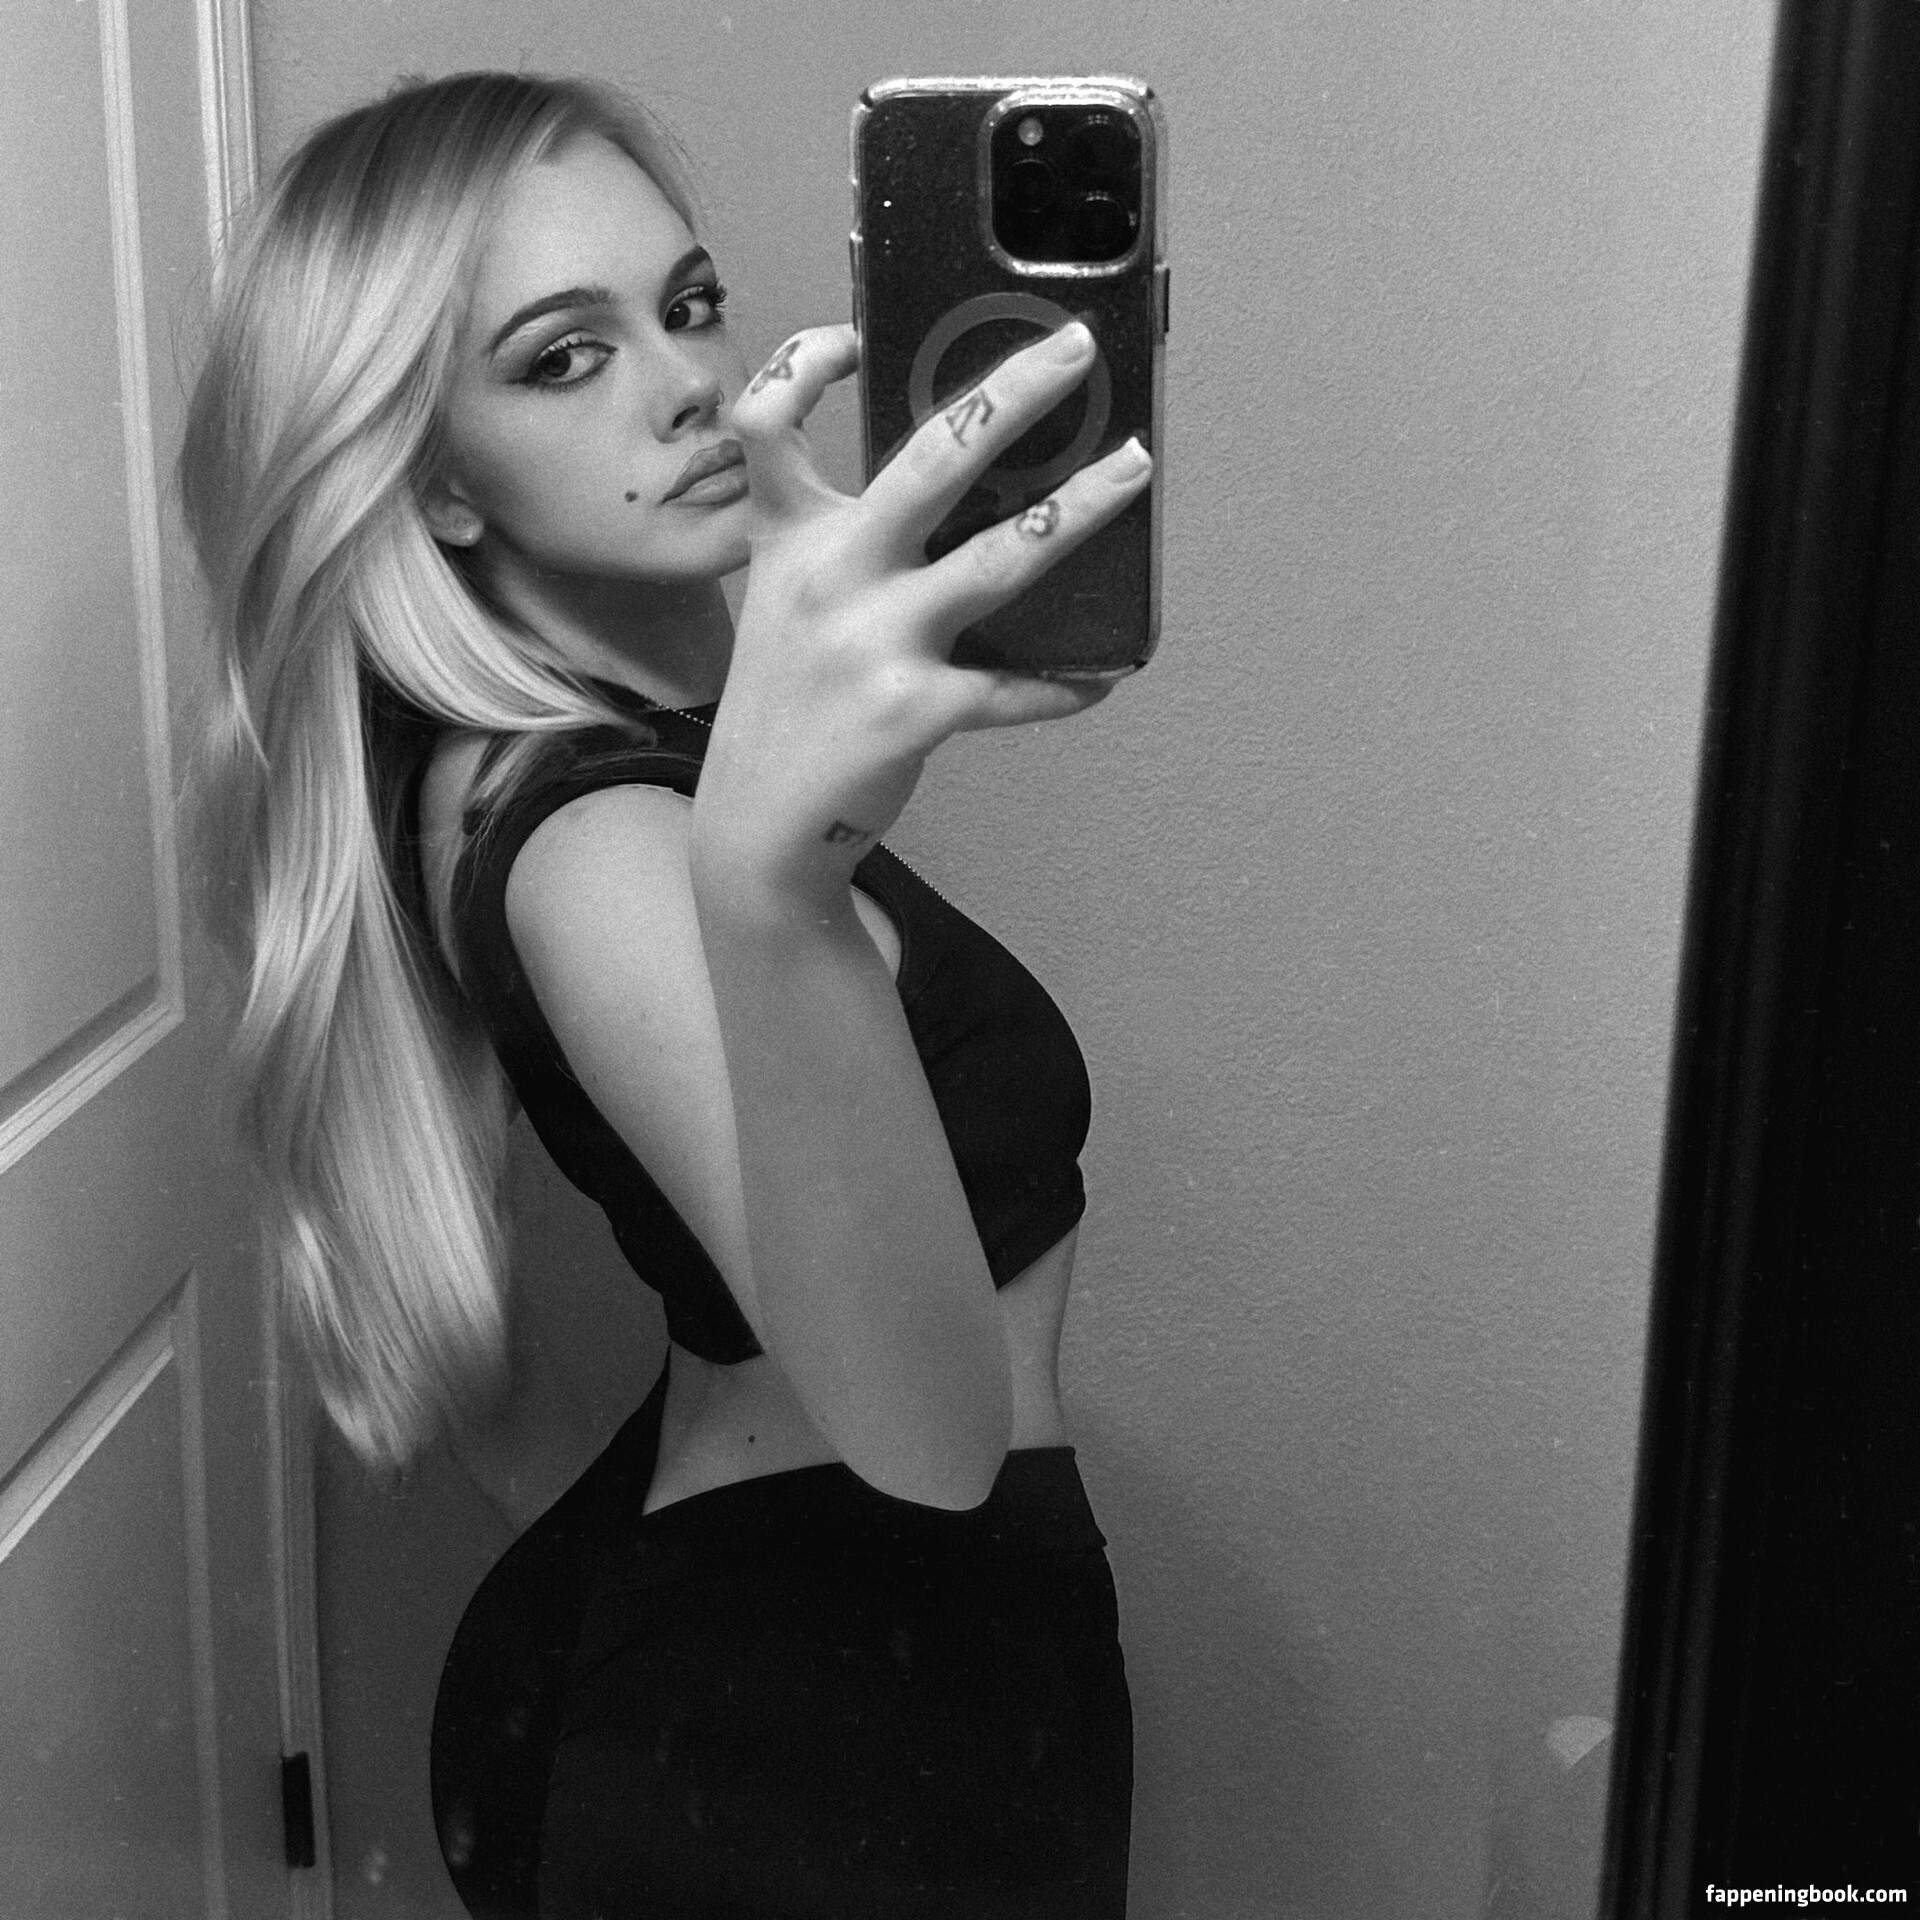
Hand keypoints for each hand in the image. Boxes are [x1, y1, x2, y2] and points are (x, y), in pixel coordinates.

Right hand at [694, 321, 1152, 890]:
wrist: (758, 823)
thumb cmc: (787, 705)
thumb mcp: (789, 606)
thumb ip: (845, 545)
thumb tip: (957, 494)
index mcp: (790, 542)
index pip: (768, 423)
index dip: (802, 364)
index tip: (852, 337)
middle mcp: (829, 578)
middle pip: (931, 459)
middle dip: (1014, 393)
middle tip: (1076, 350)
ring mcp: (873, 643)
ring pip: (999, 558)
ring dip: (1080, 510)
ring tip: (1132, 470)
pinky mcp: (913, 711)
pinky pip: (1012, 687)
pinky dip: (1061, 683)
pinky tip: (1097, 677)